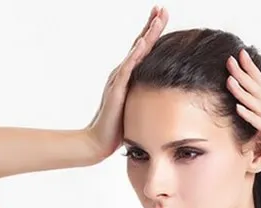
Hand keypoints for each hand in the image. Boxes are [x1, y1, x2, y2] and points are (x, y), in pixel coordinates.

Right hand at [85, 6, 169, 160]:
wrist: (98, 142)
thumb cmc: (117, 128)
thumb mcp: (135, 107)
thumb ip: (143, 96)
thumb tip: (159, 97)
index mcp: (128, 76)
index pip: (143, 50)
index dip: (152, 33)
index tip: (162, 16)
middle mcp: (122, 73)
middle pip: (139, 44)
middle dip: (152, 25)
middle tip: (162, 8)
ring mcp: (118, 80)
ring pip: (135, 52)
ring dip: (147, 35)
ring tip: (157, 19)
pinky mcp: (116, 90)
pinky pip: (127, 70)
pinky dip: (135, 56)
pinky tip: (143, 44)